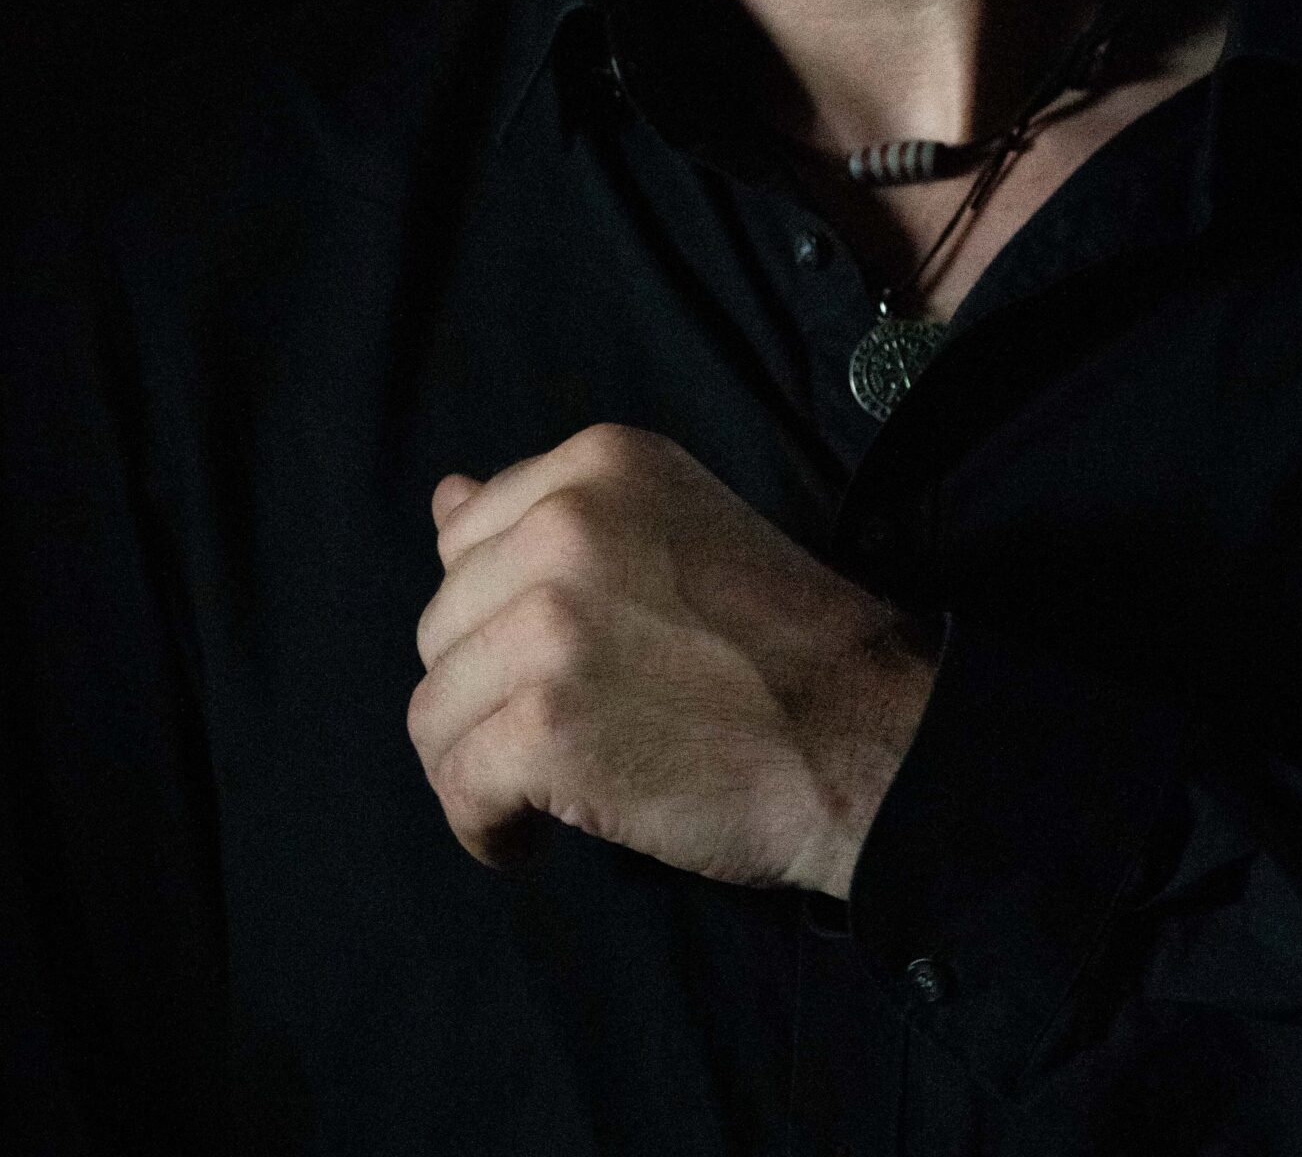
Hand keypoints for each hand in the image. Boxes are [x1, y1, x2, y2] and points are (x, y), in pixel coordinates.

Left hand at [408, 423, 939, 896]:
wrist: (866, 732)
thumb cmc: (782, 639)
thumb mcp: (674, 528)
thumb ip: (556, 515)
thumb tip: (445, 496)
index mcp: (600, 463)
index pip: (468, 540)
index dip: (499, 617)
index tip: (550, 666)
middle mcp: (567, 523)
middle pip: (444, 623)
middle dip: (485, 693)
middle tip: (557, 736)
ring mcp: (551, 623)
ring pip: (436, 709)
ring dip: (479, 766)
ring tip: (541, 795)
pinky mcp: (546, 724)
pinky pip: (458, 783)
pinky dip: (484, 826)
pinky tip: (531, 838)